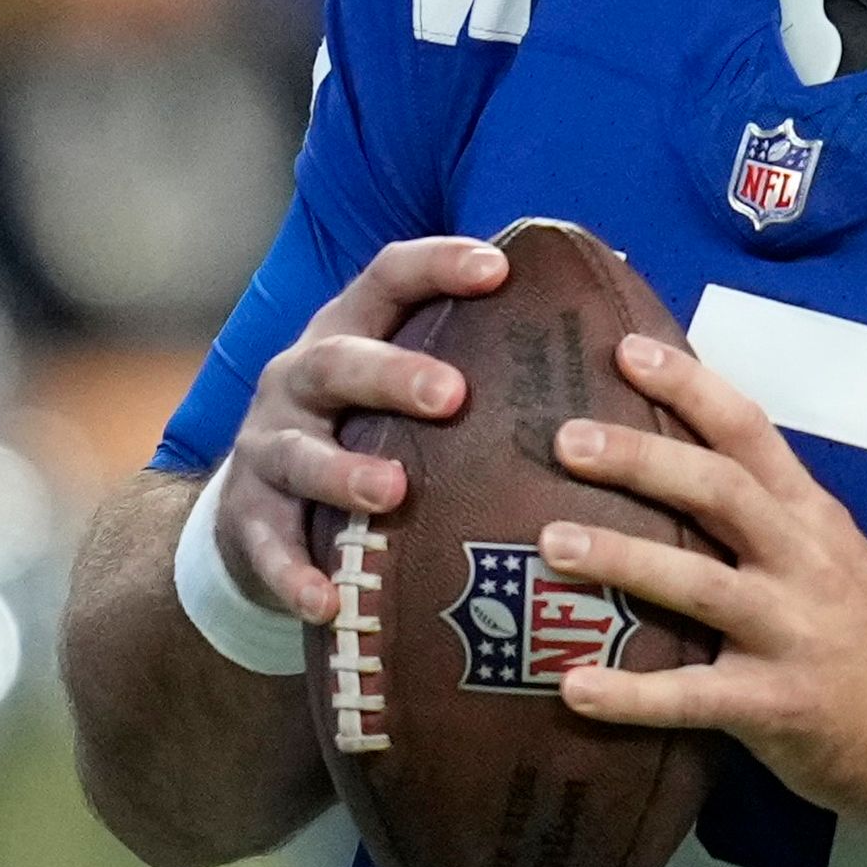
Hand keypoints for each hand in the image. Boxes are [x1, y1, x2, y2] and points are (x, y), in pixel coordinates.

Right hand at [216, 237, 504, 625]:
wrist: (252, 508)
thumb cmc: (366, 431)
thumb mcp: (405, 386)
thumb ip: (483, 356)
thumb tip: (620, 323)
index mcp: (349, 332)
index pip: (388, 278)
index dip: (437, 265)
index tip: (498, 267)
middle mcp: (300, 379)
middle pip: (338, 362)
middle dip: (392, 374)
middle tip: (453, 394)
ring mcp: (268, 448)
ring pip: (298, 453)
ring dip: (343, 471)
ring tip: (392, 492)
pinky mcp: (246, 518)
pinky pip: (268, 547)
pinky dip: (294, 574)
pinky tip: (325, 601)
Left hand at [544, 333, 866, 822]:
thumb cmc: (865, 631)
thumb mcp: (831, 553)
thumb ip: (765, 514)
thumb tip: (668, 466)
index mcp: (811, 515)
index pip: (750, 431)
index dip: (691, 385)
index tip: (628, 350)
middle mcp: (801, 561)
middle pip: (719, 492)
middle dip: (641, 459)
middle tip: (567, 439)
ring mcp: (788, 632)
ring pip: (698, 584)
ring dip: (622, 558)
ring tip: (551, 544)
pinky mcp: (772, 704)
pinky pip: (691, 697)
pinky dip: (629, 695)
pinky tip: (571, 687)